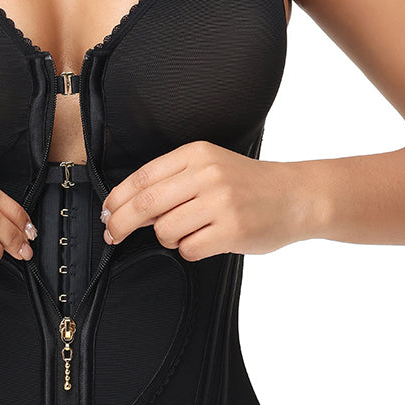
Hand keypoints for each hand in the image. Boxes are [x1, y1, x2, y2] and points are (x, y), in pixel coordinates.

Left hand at [99, 141, 317, 259]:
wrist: (297, 196)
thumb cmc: (250, 185)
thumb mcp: (212, 167)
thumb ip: (174, 181)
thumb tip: (128, 208)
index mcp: (197, 154)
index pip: (143, 176)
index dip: (118, 198)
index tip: (106, 212)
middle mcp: (207, 175)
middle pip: (146, 203)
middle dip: (121, 223)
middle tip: (112, 235)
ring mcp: (220, 203)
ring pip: (165, 230)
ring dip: (168, 238)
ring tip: (189, 232)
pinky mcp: (232, 230)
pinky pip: (189, 249)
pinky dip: (190, 250)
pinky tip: (207, 240)